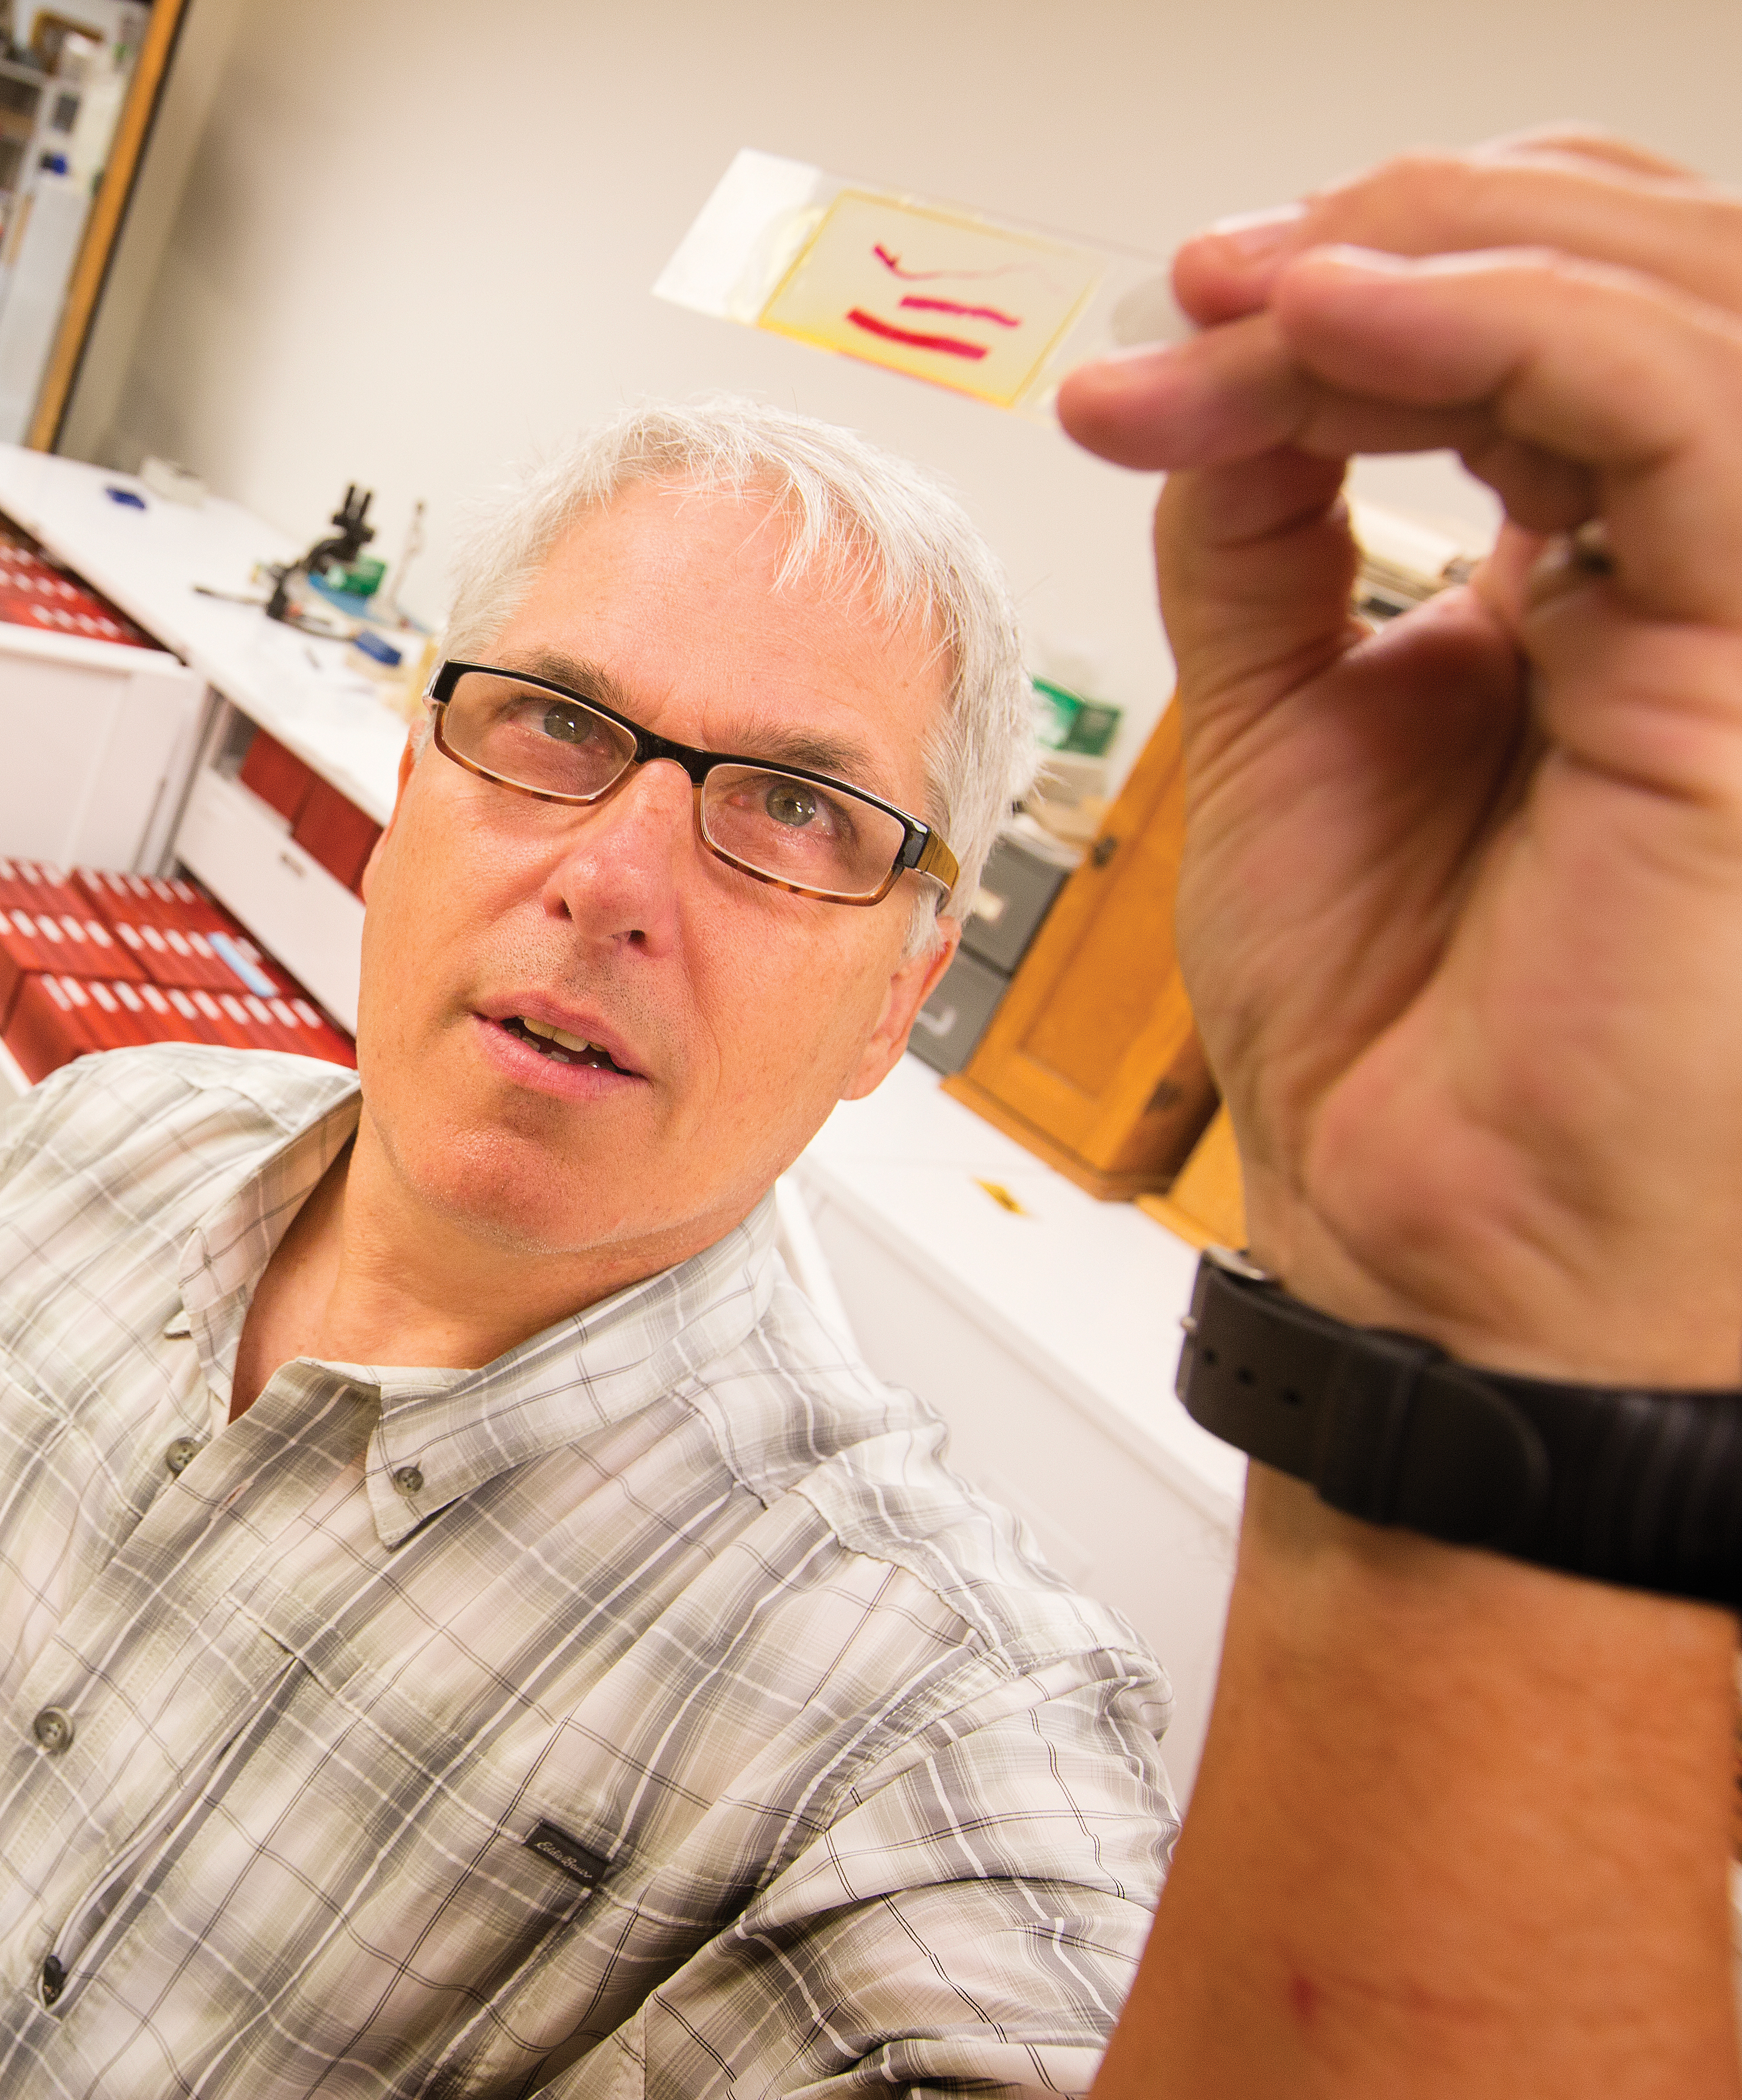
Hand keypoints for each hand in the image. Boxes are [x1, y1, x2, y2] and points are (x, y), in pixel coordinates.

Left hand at [1059, 132, 1741, 1385]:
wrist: (1417, 1231)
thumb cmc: (1387, 1026)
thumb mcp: (1283, 715)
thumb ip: (1270, 526)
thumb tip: (1211, 363)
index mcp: (1618, 573)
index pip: (1559, 319)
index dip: (1378, 266)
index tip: (1178, 312)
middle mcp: (1706, 571)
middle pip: (1635, 269)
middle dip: (1403, 231)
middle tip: (1205, 283)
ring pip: (1676, 303)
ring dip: (1432, 257)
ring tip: (1241, 298)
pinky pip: (1677, 414)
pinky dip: (1499, 333)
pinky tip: (1324, 327)